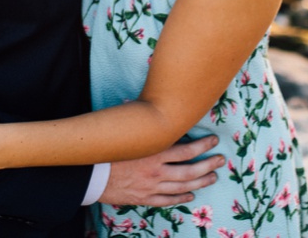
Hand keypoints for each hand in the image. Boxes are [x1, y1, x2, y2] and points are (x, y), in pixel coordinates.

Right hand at [98, 135, 224, 206]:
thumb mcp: (125, 133)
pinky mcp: (143, 198)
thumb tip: (151, 107)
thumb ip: (141, 124)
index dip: (203, 145)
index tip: (213, 141)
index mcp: (153, 152)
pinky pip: (167, 200)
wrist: (88, 175)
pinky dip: (180, 198)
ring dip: (200, 182)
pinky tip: (190, 196)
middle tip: (219, 160)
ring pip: (183, 186)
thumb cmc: (105, 150)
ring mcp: (151, 187)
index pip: (186, 149)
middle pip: (190, 170)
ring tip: (212, 177)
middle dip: (208, 165)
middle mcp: (156, 171)